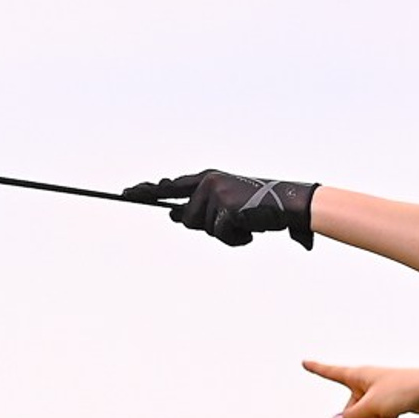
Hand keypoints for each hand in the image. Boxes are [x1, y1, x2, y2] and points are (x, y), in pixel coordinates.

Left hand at [124, 169, 317, 249]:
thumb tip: (173, 215)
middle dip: (209, 227)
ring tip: (247, 222)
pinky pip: (221, 236)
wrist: (291, 202)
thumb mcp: (228, 202)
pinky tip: (251, 229)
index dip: (147, 191)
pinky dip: (238, 239)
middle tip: (235, 220)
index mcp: (206, 178)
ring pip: (205, 230)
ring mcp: (215, 194)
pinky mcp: (226, 208)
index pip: (170, 187)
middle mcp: (207, 182)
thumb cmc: (263, 206)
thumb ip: (201, 208)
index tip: (126, 194)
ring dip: (227, 234)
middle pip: (187, 219)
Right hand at [304, 359, 418, 417]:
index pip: (331, 372)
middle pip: (351, 407)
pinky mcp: (392, 403)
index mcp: (358, 376)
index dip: (317, 369)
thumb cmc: (402, 389)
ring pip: (367, 416)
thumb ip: (353, 416)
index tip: (304, 362)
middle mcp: (367, 383)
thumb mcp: (372, 405)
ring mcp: (380, 394)